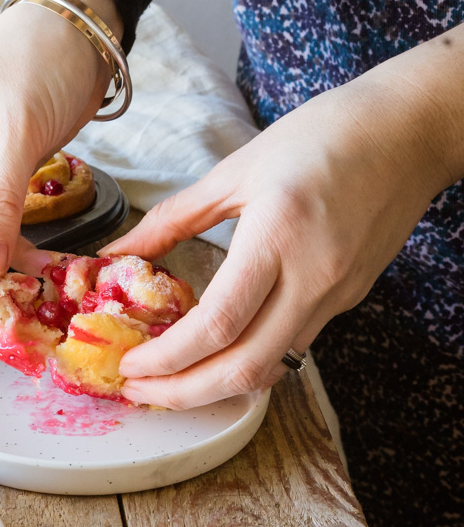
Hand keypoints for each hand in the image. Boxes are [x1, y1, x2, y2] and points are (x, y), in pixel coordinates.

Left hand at [104, 46, 463, 408]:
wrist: (407, 132)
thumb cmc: (321, 137)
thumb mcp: (235, 170)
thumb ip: (172, 218)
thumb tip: (118, 251)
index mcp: (276, 237)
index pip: (216, 325)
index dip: (167, 359)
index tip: (130, 365)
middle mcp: (310, 278)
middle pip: (243, 368)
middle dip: (184, 394)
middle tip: (140, 390)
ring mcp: (335, 295)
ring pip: (271, 367)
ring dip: (215, 386)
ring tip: (170, 379)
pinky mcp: (348, 300)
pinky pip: (292, 346)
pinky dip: (248, 360)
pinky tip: (217, 352)